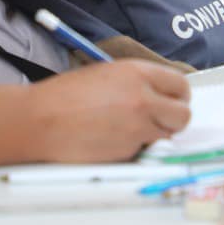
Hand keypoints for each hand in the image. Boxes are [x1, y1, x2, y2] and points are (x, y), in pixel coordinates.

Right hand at [23, 60, 190, 161]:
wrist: (40, 120)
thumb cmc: (65, 95)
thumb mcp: (106, 73)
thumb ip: (137, 81)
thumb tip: (158, 93)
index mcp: (137, 73)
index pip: (181, 84)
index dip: (179, 95)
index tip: (174, 100)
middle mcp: (143, 99)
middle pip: (183, 114)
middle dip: (175, 118)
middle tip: (160, 120)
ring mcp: (137, 127)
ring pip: (167, 135)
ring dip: (156, 135)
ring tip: (132, 129)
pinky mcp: (127, 151)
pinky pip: (144, 151)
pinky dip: (135, 148)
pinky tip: (112, 139)